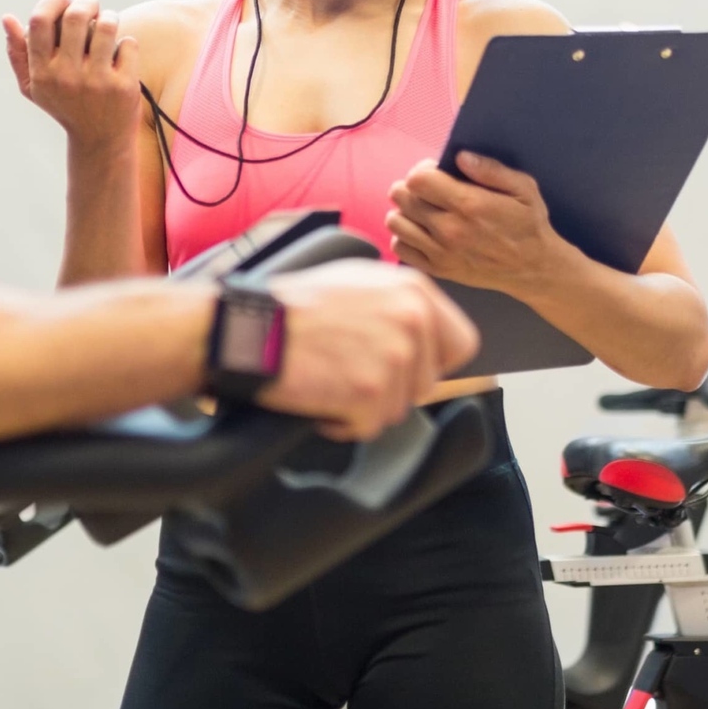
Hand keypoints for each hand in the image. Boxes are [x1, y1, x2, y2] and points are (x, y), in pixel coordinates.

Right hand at [1, 0, 141, 148]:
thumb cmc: (64, 104)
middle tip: (92, 6)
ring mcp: (96, 82)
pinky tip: (121, 54)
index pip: (40, 20)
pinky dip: (126, 44)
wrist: (100, 141)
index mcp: (41, 73)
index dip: (54, 0)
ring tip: (108, 23)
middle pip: (75, 15)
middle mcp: (66, 77)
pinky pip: (128, 44)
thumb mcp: (34, 86)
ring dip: (109, 17)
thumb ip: (18, 53)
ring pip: (106, 24)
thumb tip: (6, 18)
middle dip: (87, 1)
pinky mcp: (123, 86)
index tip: (66, 0)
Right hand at [258, 260, 478, 438]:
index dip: (430, 362)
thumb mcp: (356, 282)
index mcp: (413, 290)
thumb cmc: (290, 307)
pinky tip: (316, 393)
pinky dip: (340, 421)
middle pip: (427, 383)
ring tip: (326, 376)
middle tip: (346, 368)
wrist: (247, 327)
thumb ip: (399, 303)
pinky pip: (368, 426)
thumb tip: (429, 335)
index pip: (460, 344)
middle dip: (389, 387)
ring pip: (397, 408)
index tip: (400, 365)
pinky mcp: (371, 391)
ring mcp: (394, 356)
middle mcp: (412, 319)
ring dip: (361, 404)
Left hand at [385, 152, 574, 294]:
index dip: (422, 171)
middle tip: (427, 190)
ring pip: (395, 222)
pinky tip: (422, 231)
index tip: (434, 173)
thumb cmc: (529, 225)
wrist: (534, 269)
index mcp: (469, 205)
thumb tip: (459, 157)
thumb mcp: (523, 189)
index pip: (417, 180)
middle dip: (410, 188)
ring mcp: (441, 252)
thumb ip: (491, 169)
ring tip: (422, 210)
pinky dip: (404, 236)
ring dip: (405, 211)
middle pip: (402, 197)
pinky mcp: (437, 269)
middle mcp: (450, 230)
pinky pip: (399, 247)